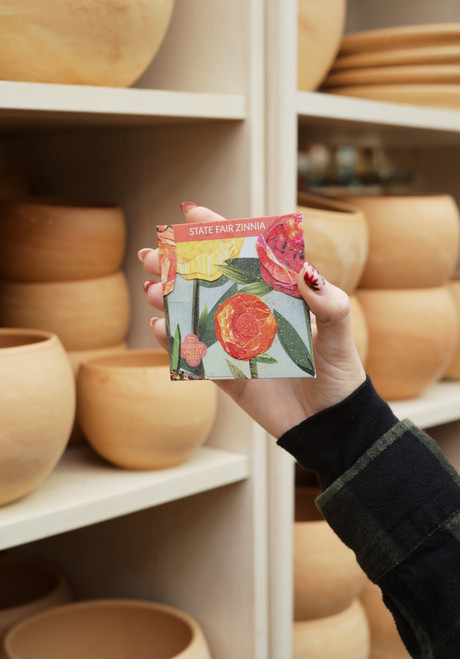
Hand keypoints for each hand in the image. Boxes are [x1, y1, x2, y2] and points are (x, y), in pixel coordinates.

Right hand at [139, 203, 365, 437]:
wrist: (330, 427)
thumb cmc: (339, 375)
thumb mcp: (340, 336)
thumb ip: (328, 305)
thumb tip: (303, 273)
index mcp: (276, 298)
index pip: (244, 258)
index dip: (216, 235)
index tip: (189, 216)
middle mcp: (251, 316)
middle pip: (209, 284)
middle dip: (177, 268)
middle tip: (149, 256)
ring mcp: (236, 345)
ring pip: (195, 316)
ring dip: (170, 301)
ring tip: (152, 291)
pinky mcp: (228, 376)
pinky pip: (196, 357)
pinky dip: (176, 342)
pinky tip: (161, 328)